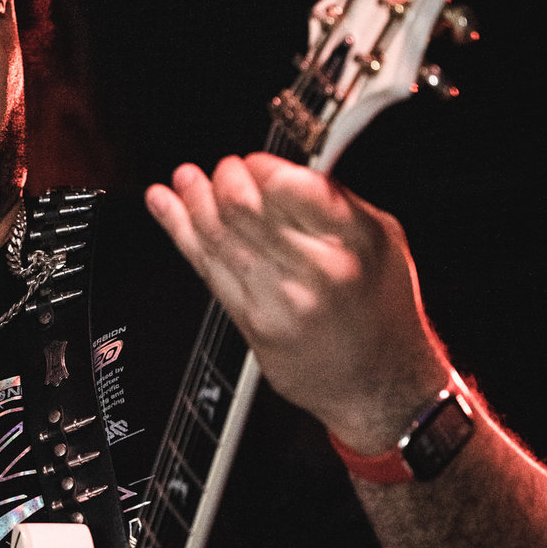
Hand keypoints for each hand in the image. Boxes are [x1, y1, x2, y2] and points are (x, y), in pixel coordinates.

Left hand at [145, 153, 449, 450]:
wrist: (380, 385)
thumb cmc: (380, 307)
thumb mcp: (381, 241)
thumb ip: (331, 201)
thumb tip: (276, 168)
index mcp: (356, 239)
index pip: (291, 187)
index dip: (260, 167)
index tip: (252, 162)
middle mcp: (318, 270)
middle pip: (246, 210)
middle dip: (223, 180)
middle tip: (221, 170)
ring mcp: (281, 300)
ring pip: (219, 237)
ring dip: (194, 201)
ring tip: (184, 178)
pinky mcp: (252, 324)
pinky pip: (207, 268)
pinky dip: (180, 231)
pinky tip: (165, 206)